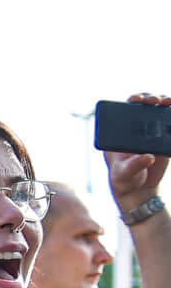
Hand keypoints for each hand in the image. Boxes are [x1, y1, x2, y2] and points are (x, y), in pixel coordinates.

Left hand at [104, 93, 168, 209]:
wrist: (139, 189)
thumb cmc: (125, 179)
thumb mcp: (125, 173)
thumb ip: (135, 165)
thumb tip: (148, 157)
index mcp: (120, 133)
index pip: (126, 110)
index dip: (133, 100)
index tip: (138, 99)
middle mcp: (136, 128)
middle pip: (145, 106)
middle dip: (151, 98)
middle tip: (157, 100)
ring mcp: (152, 132)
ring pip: (160, 111)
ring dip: (167, 104)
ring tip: (169, 103)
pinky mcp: (165, 138)